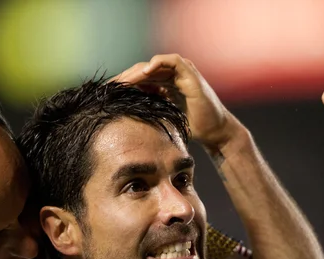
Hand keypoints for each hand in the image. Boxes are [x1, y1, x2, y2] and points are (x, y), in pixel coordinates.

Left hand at [113, 55, 239, 151]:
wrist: (214, 132)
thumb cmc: (193, 129)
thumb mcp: (165, 120)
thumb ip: (150, 114)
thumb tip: (124, 119)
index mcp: (166, 87)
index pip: (140, 80)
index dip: (124, 85)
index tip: (108, 93)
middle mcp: (174, 77)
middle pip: (144, 71)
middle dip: (126, 78)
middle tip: (110, 87)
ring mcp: (183, 74)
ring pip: (155, 65)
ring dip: (138, 71)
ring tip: (124, 81)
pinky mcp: (191, 74)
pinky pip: (173, 61)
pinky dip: (158, 63)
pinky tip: (145, 73)